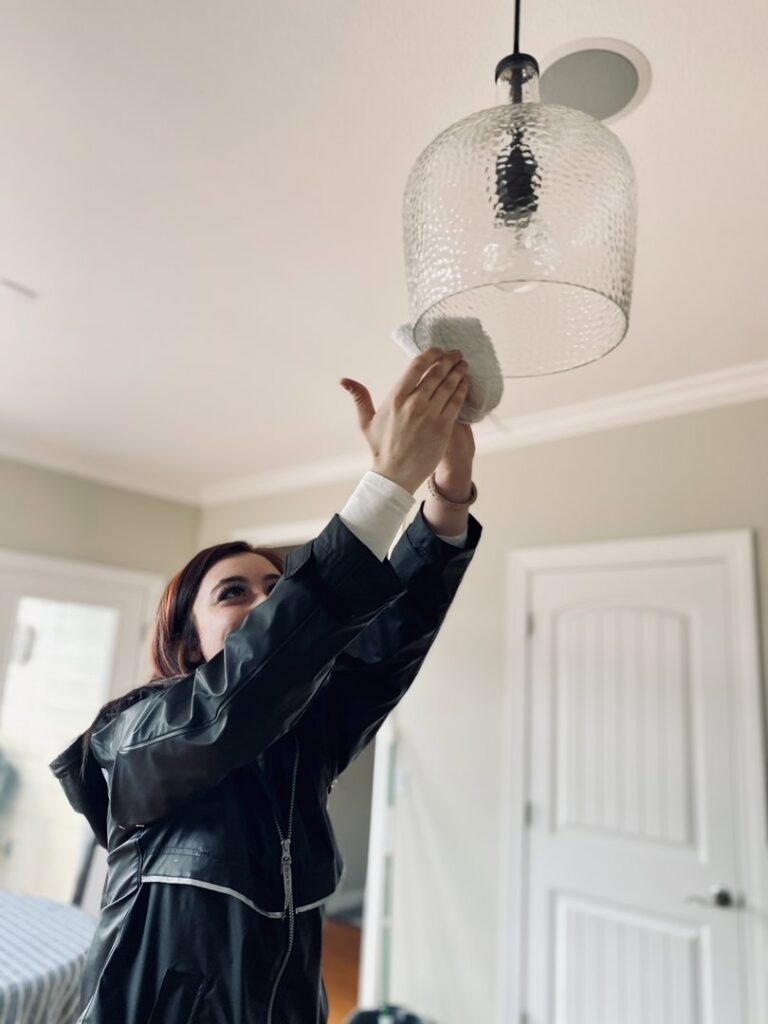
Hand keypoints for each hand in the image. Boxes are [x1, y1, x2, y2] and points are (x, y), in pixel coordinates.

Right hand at [340, 347, 469, 493]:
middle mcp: (414, 403)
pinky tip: (465, 382)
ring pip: (449, 385)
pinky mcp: (443, 427)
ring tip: (463, 364)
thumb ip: (359, 397)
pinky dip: (462, 389)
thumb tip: (343, 380)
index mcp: (396, 397)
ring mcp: (430, 415)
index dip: (431, 354)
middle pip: (437, 372)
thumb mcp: (366, 421)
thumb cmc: (381, 448)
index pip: (417, 366)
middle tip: (456, 353)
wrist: (395, 474)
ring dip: (459, 371)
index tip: (438, 350)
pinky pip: (456, 402)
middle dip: (449, 360)